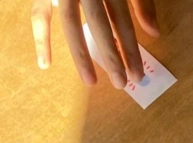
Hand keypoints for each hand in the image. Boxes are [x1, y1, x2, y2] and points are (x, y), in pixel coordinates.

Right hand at [31, 0, 159, 87]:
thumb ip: (141, 1)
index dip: (130, 48)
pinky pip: (38, 14)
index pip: (121, 19)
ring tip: (91, 82)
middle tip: (122, 84)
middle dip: (111, 55)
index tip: (138, 75)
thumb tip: (154, 33)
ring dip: (80, 54)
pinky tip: (45, 64)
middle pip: (99, 23)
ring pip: (69, 22)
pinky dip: (40, 39)